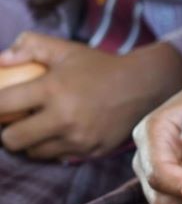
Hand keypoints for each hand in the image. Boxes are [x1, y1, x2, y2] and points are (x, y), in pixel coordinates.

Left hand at [0, 35, 181, 160]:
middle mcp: (64, 116)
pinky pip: (58, 156)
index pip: (1, 105)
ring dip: (31, 142)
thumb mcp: (67, 50)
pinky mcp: (91, 151)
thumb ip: (31, 47)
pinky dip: (55, 147)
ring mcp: (78, 137)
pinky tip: (64, 132)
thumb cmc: (99, 66)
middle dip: (8, 132)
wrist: (144, 85)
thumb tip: (0, 59)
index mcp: (53, 89)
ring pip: (33, 152)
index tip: (1, 105)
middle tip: (16, 122)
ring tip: (41, 127)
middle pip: (11, 140)